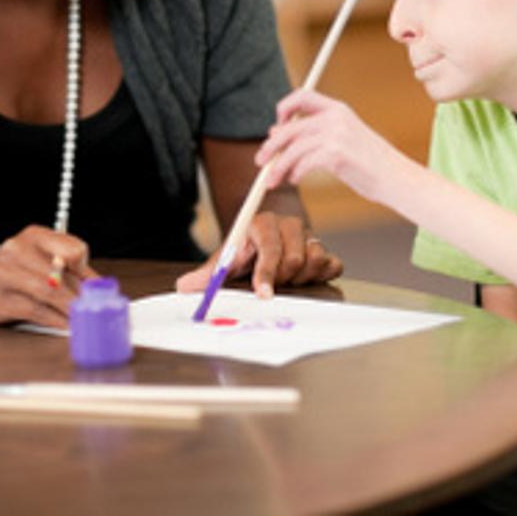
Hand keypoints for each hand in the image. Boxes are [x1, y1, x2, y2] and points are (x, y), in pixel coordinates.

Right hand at [0, 224, 96, 326]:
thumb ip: (65, 268)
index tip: (93, 287)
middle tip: (95, 310)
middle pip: (60, 275)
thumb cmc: (11, 271)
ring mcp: (3, 273)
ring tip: (83, 319)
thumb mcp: (36, 259)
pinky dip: (54, 319)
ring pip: (48, 292)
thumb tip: (98, 287)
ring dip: (70, 310)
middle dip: (81, 296)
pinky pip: (34, 310)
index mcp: (34, 235)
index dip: (86, 270)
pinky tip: (65, 325)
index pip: (73, 249)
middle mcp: (17, 249)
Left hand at [175, 210, 342, 296]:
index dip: (266, 271)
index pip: (268, 245)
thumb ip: (207, 274)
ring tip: (285, 281)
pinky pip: (333, 265)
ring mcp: (309, 236)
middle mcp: (288, 225)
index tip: (262, 294)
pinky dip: (320, 276)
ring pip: (316, 259)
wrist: (263, 244)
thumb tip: (183, 286)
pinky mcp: (325, 250)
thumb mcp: (224, 262)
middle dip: (280, 278)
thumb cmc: (242, 254)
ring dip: (300, 278)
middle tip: (269, 286)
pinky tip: (305, 279)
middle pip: (294, 257)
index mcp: (262, 224)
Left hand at [256, 88, 405, 204]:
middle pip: (290, 127)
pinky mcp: (336, 155)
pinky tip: (295, 179)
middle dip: (271, 145)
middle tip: (260, 161)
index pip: (303, 96)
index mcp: (339, 109)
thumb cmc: (370, 162)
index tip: (275, 125)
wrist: (396, 179)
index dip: (284, 107)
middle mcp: (336, 118)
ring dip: (278, 166)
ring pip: (293, 148)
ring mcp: (336, 135)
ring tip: (273, 180)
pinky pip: (303, 163)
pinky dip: (294, 173)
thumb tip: (277, 131)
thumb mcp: (344, 139)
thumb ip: (315, 133)